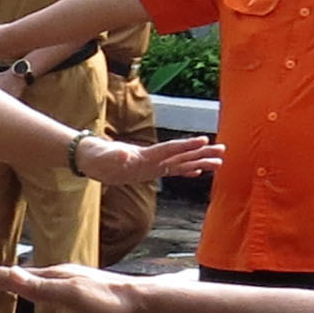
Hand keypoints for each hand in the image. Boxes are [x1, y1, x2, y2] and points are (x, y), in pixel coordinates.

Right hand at [0, 259, 148, 312]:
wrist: (144, 304)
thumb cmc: (108, 303)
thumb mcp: (67, 295)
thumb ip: (36, 286)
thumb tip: (6, 275)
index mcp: (56, 275)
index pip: (16, 275)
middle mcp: (64, 274)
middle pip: (26, 274)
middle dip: (3, 276)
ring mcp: (77, 282)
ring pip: (42, 280)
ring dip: (22, 281)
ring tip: (9, 283)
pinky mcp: (88, 292)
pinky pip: (56, 288)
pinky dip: (41, 289)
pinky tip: (51, 295)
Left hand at [84, 133, 218, 184]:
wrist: (90, 158)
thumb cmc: (97, 157)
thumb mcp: (104, 159)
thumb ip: (115, 156)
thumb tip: (122, 153)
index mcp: (145, 155)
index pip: (169, 149)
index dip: (186, 146)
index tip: (204, 140)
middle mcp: (153, 158)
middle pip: (182, 155)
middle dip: (202, 153)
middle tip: (223, 150)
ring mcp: (153, 164)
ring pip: (181, 163)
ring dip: (200, 162)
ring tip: (220, 162)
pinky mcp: (150, 171)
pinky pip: (173, 172)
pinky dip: (186, 171)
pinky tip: (198, 172)